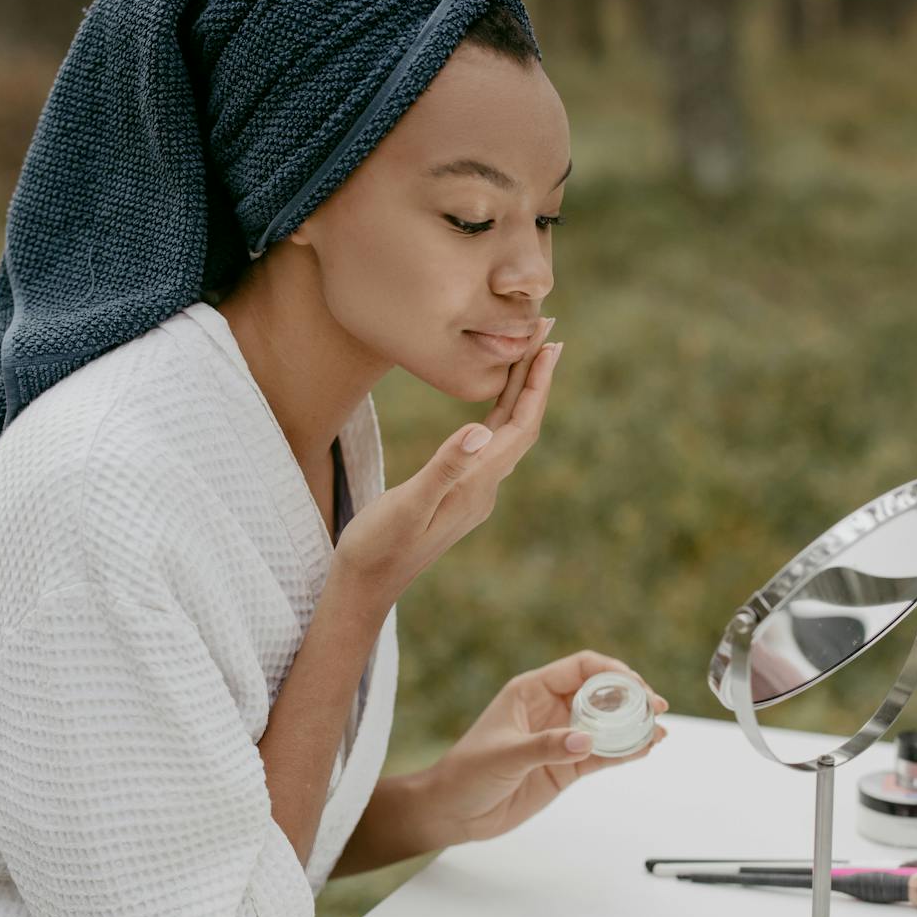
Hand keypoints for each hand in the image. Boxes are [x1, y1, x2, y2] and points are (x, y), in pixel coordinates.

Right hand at [329, 317, 561, 601]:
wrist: (365, 586)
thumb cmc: (377, 546)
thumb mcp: (407, 504)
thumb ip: (444, 467)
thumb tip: (480, 429)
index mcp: (476, 485)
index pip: (520, 426)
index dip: (537, 384)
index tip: (550, 343)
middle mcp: (484, 489)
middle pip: (522, 425)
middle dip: (535, 379)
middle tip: (548, 331)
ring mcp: (473, 494)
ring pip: (507, 434)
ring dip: (519, 394)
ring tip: (528, 355)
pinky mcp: (458, 495)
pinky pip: (491, 445)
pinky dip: (498, 414)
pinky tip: (493, 405)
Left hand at [420, 650, 668, 845]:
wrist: (453, 812)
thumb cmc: (467, 773)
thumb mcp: (504, 756)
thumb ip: (546, 747)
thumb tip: (586, 741)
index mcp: (531, 690)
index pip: (580, 668)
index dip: (611, 671)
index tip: (635, 685)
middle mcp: (550, 709)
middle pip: (600, 693)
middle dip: (631, 697)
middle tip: (657, 708)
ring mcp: (561, 738)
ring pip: (606, 724)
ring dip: (633, 725)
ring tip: (659, 732)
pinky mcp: (566, 767)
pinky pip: (601, 754)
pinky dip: (624, 751)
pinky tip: (645, 749)